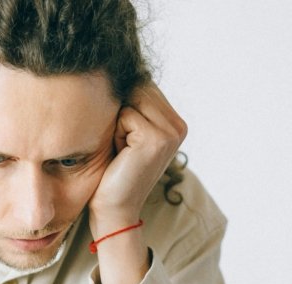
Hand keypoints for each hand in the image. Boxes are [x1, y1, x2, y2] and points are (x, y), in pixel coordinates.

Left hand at [88, 81, 186, 230]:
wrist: (113, 209)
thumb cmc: (112, 172)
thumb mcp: (125, 132)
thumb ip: (133, 104)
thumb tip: (120, 66)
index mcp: (175, 123)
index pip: (143, 86)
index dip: (123, 108)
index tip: (124, 141)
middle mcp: (178, 126)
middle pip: (138, 89)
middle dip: (120, 113)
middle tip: (121, 147)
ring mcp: (171, 132)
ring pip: (131, 100)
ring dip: (117, 122)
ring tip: (121, 150)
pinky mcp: (156, 139)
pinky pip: (125, 115)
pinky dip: (115, 133)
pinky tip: (120, 155)